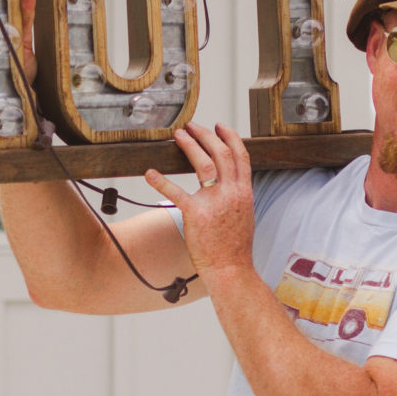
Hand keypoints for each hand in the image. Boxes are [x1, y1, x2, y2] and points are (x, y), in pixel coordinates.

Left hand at [145, 123, 254, 277]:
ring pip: (202, 164)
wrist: (231, 269)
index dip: (229, 136)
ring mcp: (214, 202)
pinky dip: (161, 182)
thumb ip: (238, 195)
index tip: (219, 126)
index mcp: (245, 191)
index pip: (240, 155)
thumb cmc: (235, 246)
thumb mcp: (245, 214)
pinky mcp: (195, 214)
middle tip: (192, 126)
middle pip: (220, 153)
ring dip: (189, 146)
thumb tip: (230, 182)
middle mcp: (232, 193)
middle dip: (205, 135)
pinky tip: (150, 173)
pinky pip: (176, 193)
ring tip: (179, 135)